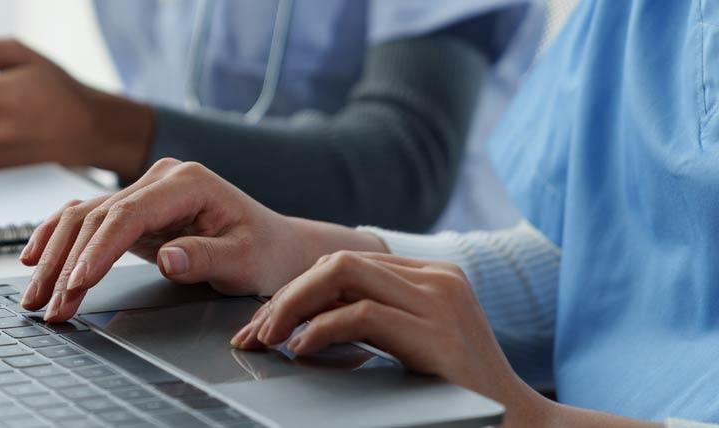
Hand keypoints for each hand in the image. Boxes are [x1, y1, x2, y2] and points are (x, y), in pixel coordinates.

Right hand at [19, 158, 387, 321]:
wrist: (277, 246)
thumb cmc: (267, 252)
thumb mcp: (246, 260)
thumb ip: (207, 257)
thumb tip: (168, 257)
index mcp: (188, 182)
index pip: (128, 213)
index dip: (98, 250)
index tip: (77, 283)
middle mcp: (160, 179)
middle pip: (96, 215)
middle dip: (67, 263)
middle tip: (50, 306)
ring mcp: (144, 191)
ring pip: (83, 217)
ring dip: (54, 257)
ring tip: (36, 297)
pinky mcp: (134, 209)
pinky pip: (86, 220)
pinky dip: (58, 238)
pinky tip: (34, 258)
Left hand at [231, 251, 553, 425]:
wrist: (520, 427)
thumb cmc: (459, 393)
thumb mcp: (413, 345)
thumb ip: (374, 322)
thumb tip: (302, 321)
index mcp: (432, 275)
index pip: (347, 263)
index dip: (296, 291)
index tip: (263, 323)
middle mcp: (438, 277)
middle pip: (338, 261)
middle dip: (286, 295)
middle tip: (254, 332)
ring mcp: (440, 299)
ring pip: (342, 274)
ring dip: (293, 305)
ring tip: (268, 337)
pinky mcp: (437, 332)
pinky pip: (361, 315)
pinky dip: (320, 330)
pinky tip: (301, 351)